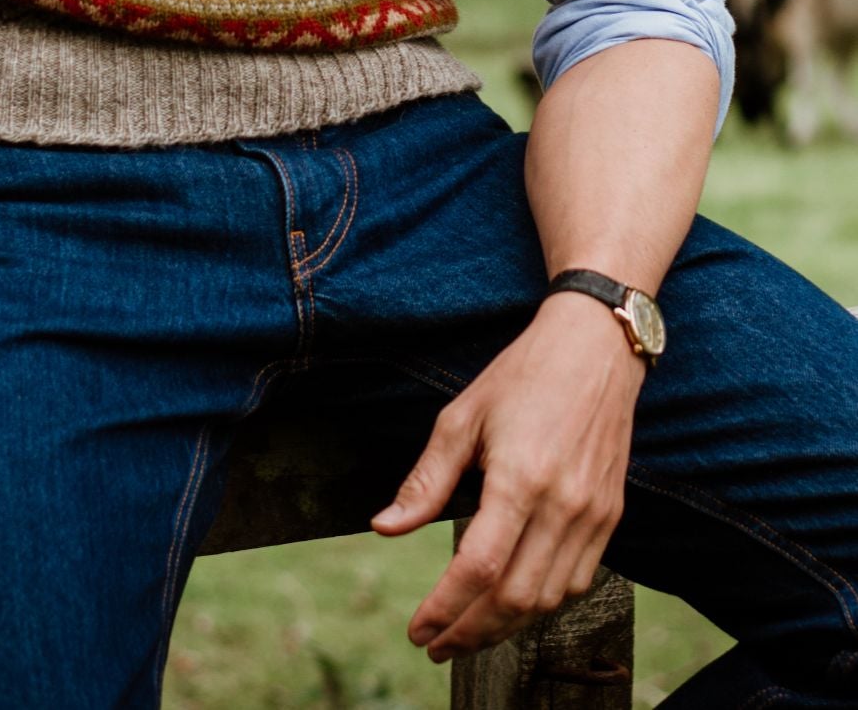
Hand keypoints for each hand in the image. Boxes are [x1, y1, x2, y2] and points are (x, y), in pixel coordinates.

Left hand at [371, 294, 643, 661]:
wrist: (596, 350)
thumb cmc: (523, 376)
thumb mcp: (462, 416)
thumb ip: (426, 480)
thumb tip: (385, 526)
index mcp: (520, 477)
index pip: (478, 567)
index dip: (444, 607)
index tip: (417, 630)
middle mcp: (563, 505)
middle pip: (514, 599)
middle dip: (470, 633)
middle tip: (434, 645)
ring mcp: (593, 515)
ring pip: (547, 600)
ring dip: (504, 627)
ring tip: (466, 630)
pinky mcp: (610, 516)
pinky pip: (576, 582)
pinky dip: (541, 603)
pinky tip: (512, 601)